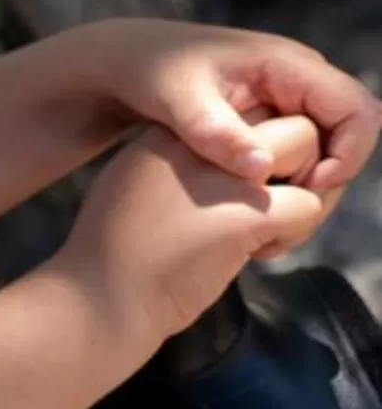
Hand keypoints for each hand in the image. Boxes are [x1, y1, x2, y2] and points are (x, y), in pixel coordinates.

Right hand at [66, 116, 328, 346]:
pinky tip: (258, 254)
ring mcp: (225, 173)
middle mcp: (199, 140)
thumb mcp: (130, 187)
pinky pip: (307, 205)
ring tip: (270, 228)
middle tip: (276, 199)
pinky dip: (297, 233)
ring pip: (305, 146)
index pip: (239, 108)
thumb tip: (215, 164)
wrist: (100, 299)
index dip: (255, 143)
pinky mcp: (248, 212)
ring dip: (303, 186)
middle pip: (277, 113)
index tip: (244, 182)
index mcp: (169, 130)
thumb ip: (173, 166)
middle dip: (293, 155)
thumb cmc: (111, 256)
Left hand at [80, 19, 380, 197]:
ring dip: (309, 188)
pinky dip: (288, 185)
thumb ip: (216, 133)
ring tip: (269, 221)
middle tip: (287, 218)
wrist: (126, 63)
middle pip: (351, 136)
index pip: (359, 110)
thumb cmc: (149, 73)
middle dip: (330, 180)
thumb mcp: (177, 103)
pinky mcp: (273, 120)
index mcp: (290, 65)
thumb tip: (262, 170)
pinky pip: (302, 155)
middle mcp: (300, 80)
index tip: (309, 190)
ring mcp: (288, 100)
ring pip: (328, 151)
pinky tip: (253, 211)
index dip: (349, 155)